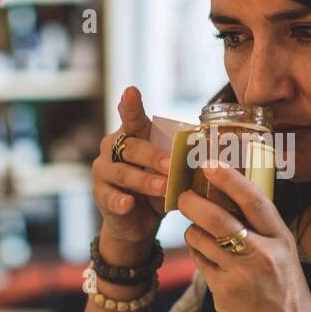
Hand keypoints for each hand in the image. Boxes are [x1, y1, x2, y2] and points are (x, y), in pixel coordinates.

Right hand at [92, 86, 170, 249]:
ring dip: (145, 180)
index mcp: (132, 135)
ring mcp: (104, 171)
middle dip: (154, 156)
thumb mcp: (169, 170)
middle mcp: (113, 148)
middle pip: (132, 147)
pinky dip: (121, 201)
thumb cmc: (156, 185)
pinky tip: (129, 203)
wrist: (138, 220)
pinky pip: (110, 196)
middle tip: (172, 165)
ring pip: (123, 173)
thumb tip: (210, 153)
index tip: (131, 91)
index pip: (131, 117)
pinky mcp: (101, 194)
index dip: (130, 104)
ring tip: (164, 187)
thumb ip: (180, 159)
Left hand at [177, 162, 310, 311]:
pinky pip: (200, 262)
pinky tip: (205, 259)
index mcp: (282, 240)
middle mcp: (264, 254)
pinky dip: (197, 255)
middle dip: (192, 201)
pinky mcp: (225, 293)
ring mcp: (243, 274)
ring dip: (193, 232)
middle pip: (217, 215)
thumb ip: (263, 234)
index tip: (210, 163)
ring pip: (201, 238)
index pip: (254, 199)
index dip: (230, 178)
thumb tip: (230, 203)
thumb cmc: (287, 301)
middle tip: (182, 196)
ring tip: (200, 236)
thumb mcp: (285, 260)